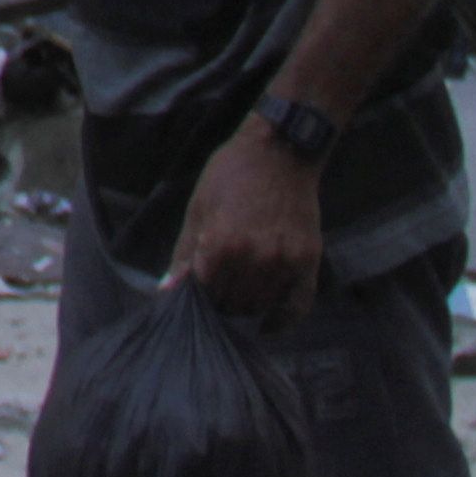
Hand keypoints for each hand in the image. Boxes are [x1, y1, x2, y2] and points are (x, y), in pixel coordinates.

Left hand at [167, 124, 325, 325]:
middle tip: (218, 289)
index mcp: (221, 244)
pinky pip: (297, 306)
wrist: (279, 152)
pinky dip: (282, 320)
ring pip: (260, 305)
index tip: (197, 288)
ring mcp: (285, 261)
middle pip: (232, 302)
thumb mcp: (198, 209)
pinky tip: (268, 325)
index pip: (205, 292)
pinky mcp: (308, 260)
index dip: (198, 292)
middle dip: (220, 300)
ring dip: (246, 306)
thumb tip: (167, 292)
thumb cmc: (230, 176)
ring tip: (238, 292)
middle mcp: (255, 258)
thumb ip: (184, 255)